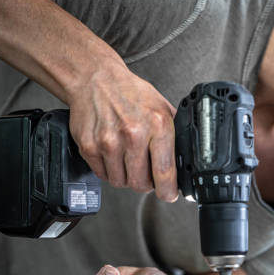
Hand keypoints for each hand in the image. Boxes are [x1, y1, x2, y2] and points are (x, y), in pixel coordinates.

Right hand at [68, 63, 178, 201]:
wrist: (95, 79)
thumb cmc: (131, 94)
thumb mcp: (162, 108)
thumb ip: (173, 135)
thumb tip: (184, 163)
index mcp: (157, 125)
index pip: (165, 171)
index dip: (168, 190)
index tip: (169, 194)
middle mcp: (133, 134)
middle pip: (141, 183)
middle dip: (146, 183)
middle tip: (146, 172)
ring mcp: (109, 142)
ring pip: (121, 182)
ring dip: (127, 177)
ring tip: (128, 159)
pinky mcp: (89, 147)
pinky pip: (103, 175)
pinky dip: (110, 170)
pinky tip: (113, 155)